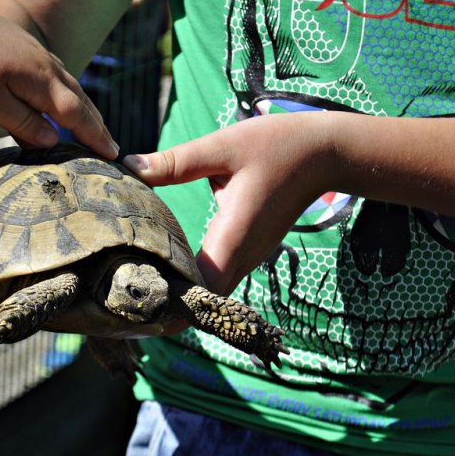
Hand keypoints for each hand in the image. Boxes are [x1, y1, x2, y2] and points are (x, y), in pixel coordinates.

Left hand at [0, 0, 117, 155]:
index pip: (78, 115)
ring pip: (68, 84)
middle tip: (112, 147)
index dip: (96, 137)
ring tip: (93, 126)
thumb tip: (54, 140)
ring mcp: (33, 51)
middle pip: (80, 99)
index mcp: (40, 80)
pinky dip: (65, 91)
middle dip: (97, 125)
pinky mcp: (20, 45)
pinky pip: (54, 73)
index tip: (112, 155)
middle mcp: (44, 64)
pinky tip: (61, 96)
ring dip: (84, 107)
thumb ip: (22, 123)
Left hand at [124, 113, 333, 294]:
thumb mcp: (222, 147)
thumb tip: (129, 166)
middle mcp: (244, 255)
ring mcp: (251, 256)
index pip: (201, 288)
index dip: (172, 302)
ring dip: (184, 296)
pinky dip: (197, 281)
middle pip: (205, 299)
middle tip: (130, 307)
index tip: (141, 309)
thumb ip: (176, 162)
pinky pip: (222, 276)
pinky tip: (169, 271)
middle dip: (171, 306)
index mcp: (234, 235)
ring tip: (143, 293)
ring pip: (214, 291)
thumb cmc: (276, 146)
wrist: (325, 154)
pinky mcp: (251, 250)